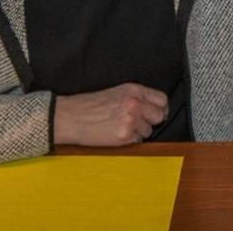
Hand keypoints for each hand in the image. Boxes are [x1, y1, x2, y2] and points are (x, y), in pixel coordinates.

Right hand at [53, 83, 168, 146]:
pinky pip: (137, 142)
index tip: (155, 114)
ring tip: (120, 127)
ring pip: (148, 131)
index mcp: (134, 90)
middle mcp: (135, 103)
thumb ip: (136, 97)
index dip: (159, 109)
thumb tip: (153, 108)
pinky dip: (129, 141)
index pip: (162, 99)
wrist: (70, 117)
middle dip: (151, 121)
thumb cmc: (89, 105)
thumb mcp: (117, 92)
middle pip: (159, 116)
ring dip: (138, 132)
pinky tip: (115, 134)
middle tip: (137, 123)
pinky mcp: (125, 135)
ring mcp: (131, 119)